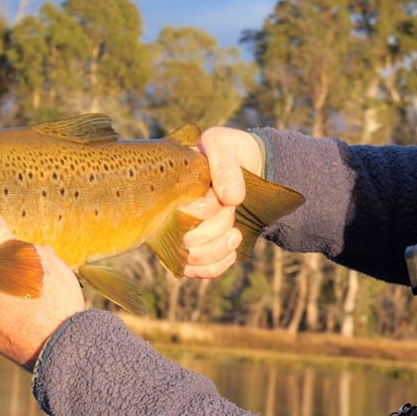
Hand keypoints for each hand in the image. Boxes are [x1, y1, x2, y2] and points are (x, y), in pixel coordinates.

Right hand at [180, 127, 263, 278]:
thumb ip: (224, 164)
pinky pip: (197, 271)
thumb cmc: (230, 152)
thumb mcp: (226, 144)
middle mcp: (167, 212)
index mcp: (167, 187)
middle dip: (216, 227)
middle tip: (231, 209)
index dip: (205, 211)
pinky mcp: (194, 248)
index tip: (225, 198)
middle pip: (184, 240)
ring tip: (236, 234)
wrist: (249, 165)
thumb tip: (229, 198)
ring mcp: (179, 232)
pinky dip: (217, 265)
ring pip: (189, 259)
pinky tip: (231, 250)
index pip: (176, 214)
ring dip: (218, 249)